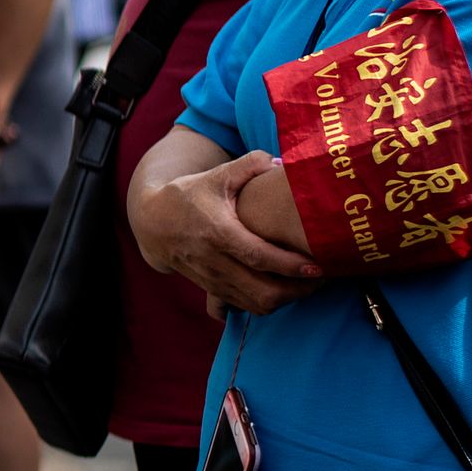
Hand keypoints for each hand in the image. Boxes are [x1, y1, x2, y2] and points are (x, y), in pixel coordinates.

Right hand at [135, 148, 319, 314]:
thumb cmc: (189, 194)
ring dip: (284, 300)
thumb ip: (250, 164)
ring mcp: (209, 278)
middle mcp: (212, 260)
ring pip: (253, 304)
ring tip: (305, 285)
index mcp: (217, 232)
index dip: (291, 265)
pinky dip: (264, 304)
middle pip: (261, 290)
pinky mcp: (208, 288)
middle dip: (296, 291)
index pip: (259, 256)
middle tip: (320, 279)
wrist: (151, 221)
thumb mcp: (217, 175)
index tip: (318, 266)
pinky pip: (241, 307)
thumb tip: (283, 163)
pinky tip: (278, 291)